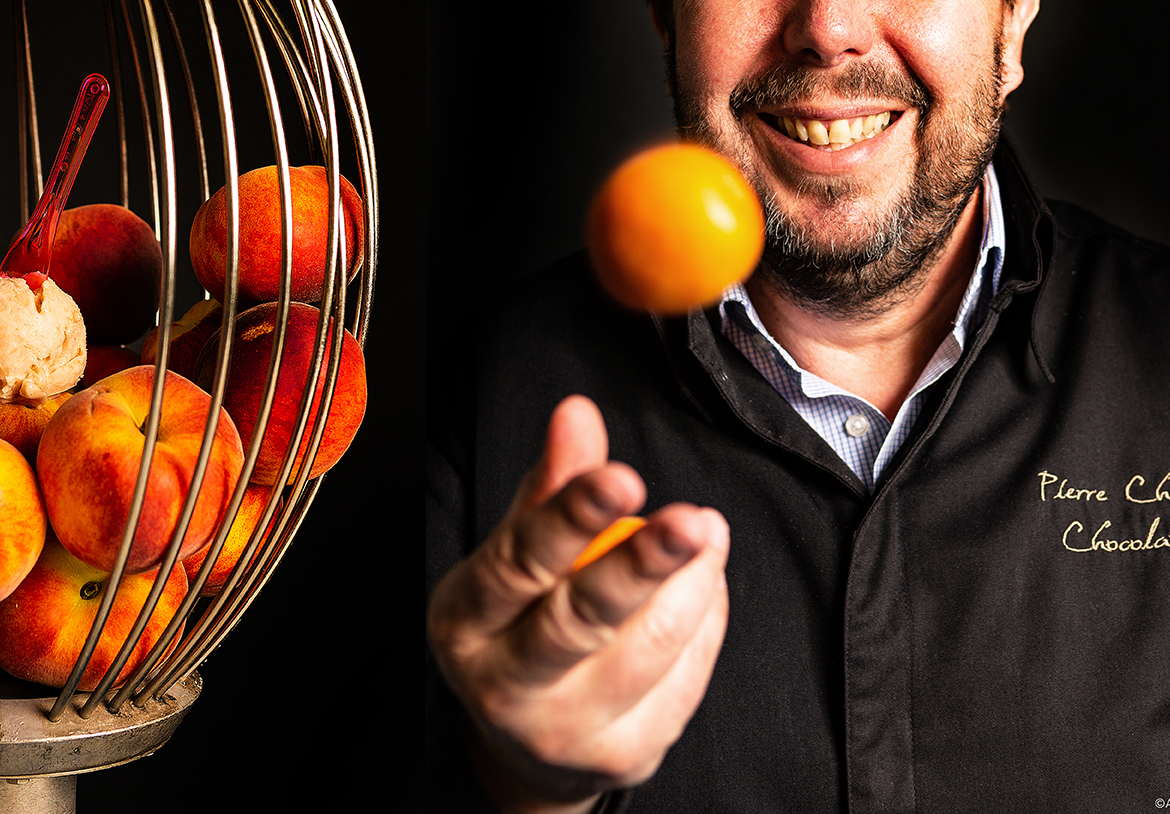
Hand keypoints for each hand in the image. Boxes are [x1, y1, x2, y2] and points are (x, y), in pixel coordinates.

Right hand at [427, 395, 729, 812]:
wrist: (528, 738)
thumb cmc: (522, 617)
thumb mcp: (518, 549)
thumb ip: (552, 482)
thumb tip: (578, 411)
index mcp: (465, 621)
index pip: (520, 562)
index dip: (570, 516)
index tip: (620, 475)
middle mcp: (504, 686)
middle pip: (581, 620)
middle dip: (644, 565)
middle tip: (694, 521)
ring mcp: (565, 732)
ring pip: (648, 650)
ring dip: (692, 585)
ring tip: (704, 533)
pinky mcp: (622, 757)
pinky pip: (685, 681)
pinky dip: (703, 624)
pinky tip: (698, 588)